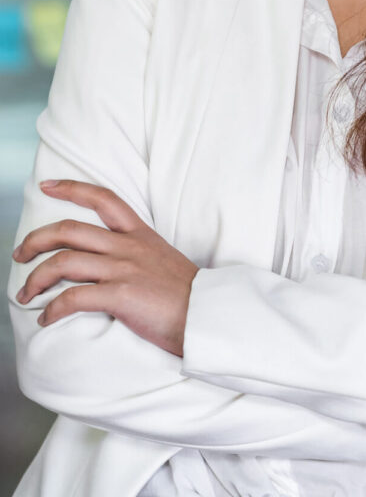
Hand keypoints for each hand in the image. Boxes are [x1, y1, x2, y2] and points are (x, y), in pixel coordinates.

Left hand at [12, 179, 198, 356]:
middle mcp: (128, 247)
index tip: (48, 185)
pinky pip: (73, 298)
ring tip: (26, 294)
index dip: (72, 188)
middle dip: (36, 240)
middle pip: (70, 230)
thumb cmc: (185, 293)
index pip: (104, 199)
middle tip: (20, 253)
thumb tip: (108, 262)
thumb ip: (135, 253)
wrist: (206, 314)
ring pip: (64, 262)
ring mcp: (124, 270)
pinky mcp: (121, 296)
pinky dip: (52, 310)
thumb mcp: (161, 258)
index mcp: (140, 234)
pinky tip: (46, 318)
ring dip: (36, 279)